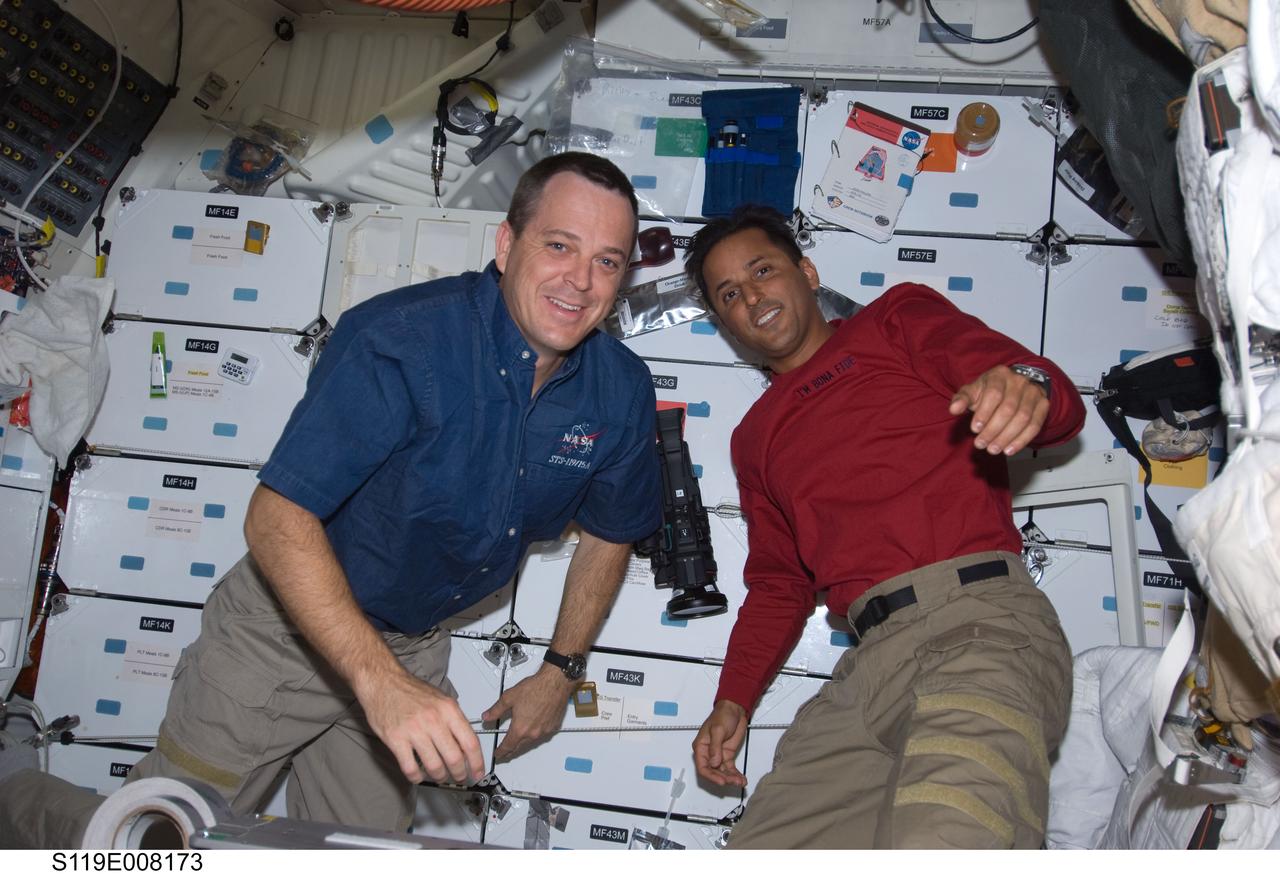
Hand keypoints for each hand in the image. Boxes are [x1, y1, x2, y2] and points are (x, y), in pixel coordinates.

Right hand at [356, 668, 484, 784]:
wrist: (383, 682)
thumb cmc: (410, 690)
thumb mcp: (441, 699)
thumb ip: (454, 720)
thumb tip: (466, 745)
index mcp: (448, 709)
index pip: (470, 742)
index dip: (477, 762)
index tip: (478, 772)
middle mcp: (433, 720)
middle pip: (454, 758)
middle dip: (459, 774)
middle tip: (460, 777)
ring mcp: (414, 730)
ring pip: (434, 766)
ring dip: (439, 776)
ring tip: (439, 776)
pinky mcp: (396, 739)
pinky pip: (410, 768)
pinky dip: (416, 777)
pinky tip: (418, 775)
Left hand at [483, 666, 573, 761]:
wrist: (555, 682)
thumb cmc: (535, 688)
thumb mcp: (509, 697)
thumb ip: (496, 710)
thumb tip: (487, 717)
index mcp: (520, 728)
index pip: (507, 746)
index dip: (501, 752)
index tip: (498, 755)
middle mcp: (533, 733)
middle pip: (519, 747)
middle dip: (511, 750)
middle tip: (505, 751)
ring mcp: (545, 731)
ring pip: (531, 741)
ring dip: (523, 742)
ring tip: (518, 739)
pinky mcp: (554, 726)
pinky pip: (542, 734)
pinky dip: (536, 733)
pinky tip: (533, 727)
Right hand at [692, 699, 747, 786]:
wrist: (735, 710)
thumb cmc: (722, 715)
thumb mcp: (718, 730)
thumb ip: (715, 747)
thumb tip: (714, 763)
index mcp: (701, 746)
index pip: (702, 767)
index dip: (711, 776)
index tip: (721, 781)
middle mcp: (708, 753)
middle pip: (713, 772)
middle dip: (723, 778)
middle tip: (733, 782)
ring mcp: (718, 755)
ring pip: (722, 772)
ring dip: (731, 778)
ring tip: (740, 781)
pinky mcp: (727, 755)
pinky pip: (730, 769)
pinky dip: (735, 774)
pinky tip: (741, 779)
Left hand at [948, 365, 1049, 455]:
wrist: (1013, 388)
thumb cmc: (988, 392)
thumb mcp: (973, 392)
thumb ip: (962, 399)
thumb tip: (954, 409)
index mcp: (999, 374)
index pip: (994, 394)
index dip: (984, 413)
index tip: (974, 429)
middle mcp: (1019, 381)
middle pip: (1008, 408)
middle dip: (993, 430)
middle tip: (981, 445)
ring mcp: (1033, 392)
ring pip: (1023, 418)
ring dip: (1007, 437)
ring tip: (993, 450)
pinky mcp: (1043, 404)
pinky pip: (1035, 425)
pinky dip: (1022, 440)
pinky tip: (1009, 450)